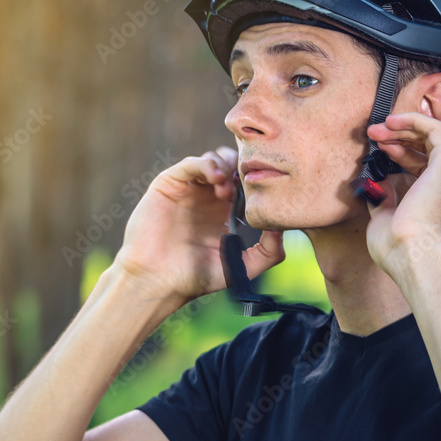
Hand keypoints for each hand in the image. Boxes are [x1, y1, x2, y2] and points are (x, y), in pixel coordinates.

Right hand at [113, 146, 285, 307]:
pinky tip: (216, 179)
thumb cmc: (194, 278)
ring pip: (214, 159)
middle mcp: (207, 197)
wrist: (157, 280)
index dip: (256, 183)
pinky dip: (207, 164)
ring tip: (227, 190)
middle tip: (246, 186)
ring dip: (226, 168)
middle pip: (233, 166)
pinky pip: (192, 163)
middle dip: (243, 171)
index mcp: (224, 212)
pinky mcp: (169, 184)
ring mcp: (189, 188)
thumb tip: (283, 228)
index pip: (246, 184)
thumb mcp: (241, 268)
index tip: (264, 191)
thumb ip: (268, 253)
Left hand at [363, 113, 440, 280]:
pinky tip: (392, 122)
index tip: (375, 148)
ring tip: (377, 129)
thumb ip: (384, 199)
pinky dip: (413, 120)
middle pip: (427, 147)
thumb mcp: (384, 218)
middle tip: (373, 133)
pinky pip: (435, 129)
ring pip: (432, 135)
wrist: (413, 257)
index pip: (421, 163)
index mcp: (438, 198)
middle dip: (398, 135)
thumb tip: (376, 183)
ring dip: (403, 127)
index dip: (397, 151)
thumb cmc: (398, 249)